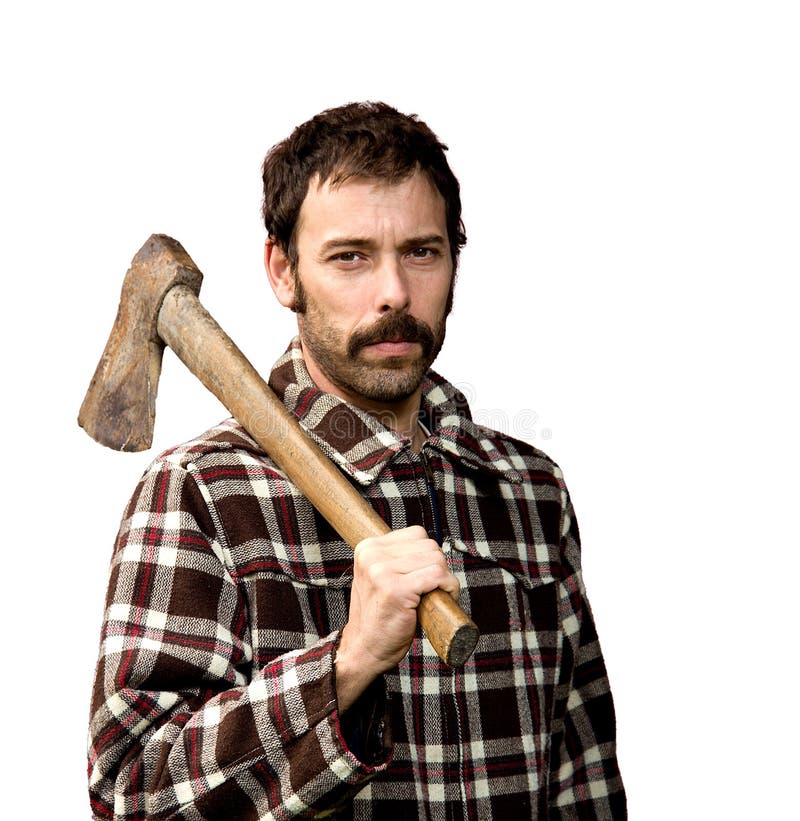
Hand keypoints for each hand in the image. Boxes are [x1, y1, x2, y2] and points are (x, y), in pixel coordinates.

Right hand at [335, 526, 458, 710]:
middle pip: (429, 546)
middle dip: (438, 567)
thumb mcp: (380, 577)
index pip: (417, 534)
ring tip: (435, 596)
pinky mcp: (396, 590)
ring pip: (436, 559)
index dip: (429, 556)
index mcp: (368, 547)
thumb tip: (434, 548)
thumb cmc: (380, 616)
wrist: (364, 649)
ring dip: (445, 579)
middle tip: (432, 590)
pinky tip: (442, 599)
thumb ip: (398, 558)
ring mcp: (381, 571)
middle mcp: (372, 555)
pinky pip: (437, 576)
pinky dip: (448, 587)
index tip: (426, 576)